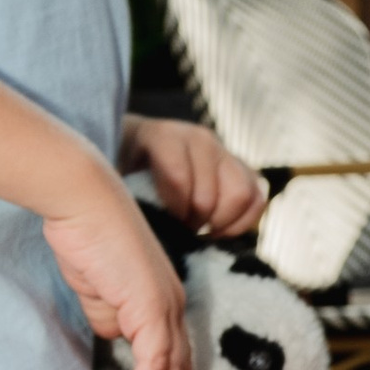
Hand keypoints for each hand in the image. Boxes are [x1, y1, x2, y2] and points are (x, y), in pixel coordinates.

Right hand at [41, 173, 192, 369]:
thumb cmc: (87, 238)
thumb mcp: (99, 290)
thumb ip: (113, 318)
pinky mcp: (153, 305)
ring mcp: (167, 306)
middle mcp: (173, 306)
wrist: (83, 202)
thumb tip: (119, 340)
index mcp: (163, 303)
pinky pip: (156, 359)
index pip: (174, 359)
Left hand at [123, 113, 265, 238]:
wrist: (135, 156)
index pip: (178, 177)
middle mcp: (198, 138)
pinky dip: (241, 223)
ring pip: (242, 195)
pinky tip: (217, 230)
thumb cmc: (118, 173)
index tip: (161, 227)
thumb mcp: (111, 178)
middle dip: (195, 223)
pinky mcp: (243, 169)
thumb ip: (125, 196)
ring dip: (220, 223)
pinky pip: (258, 201)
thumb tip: (142, 234)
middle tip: (179, 232)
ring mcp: (224, 152)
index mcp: (162, 135)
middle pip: (211, 193)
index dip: (173, 212)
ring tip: (199, 232)